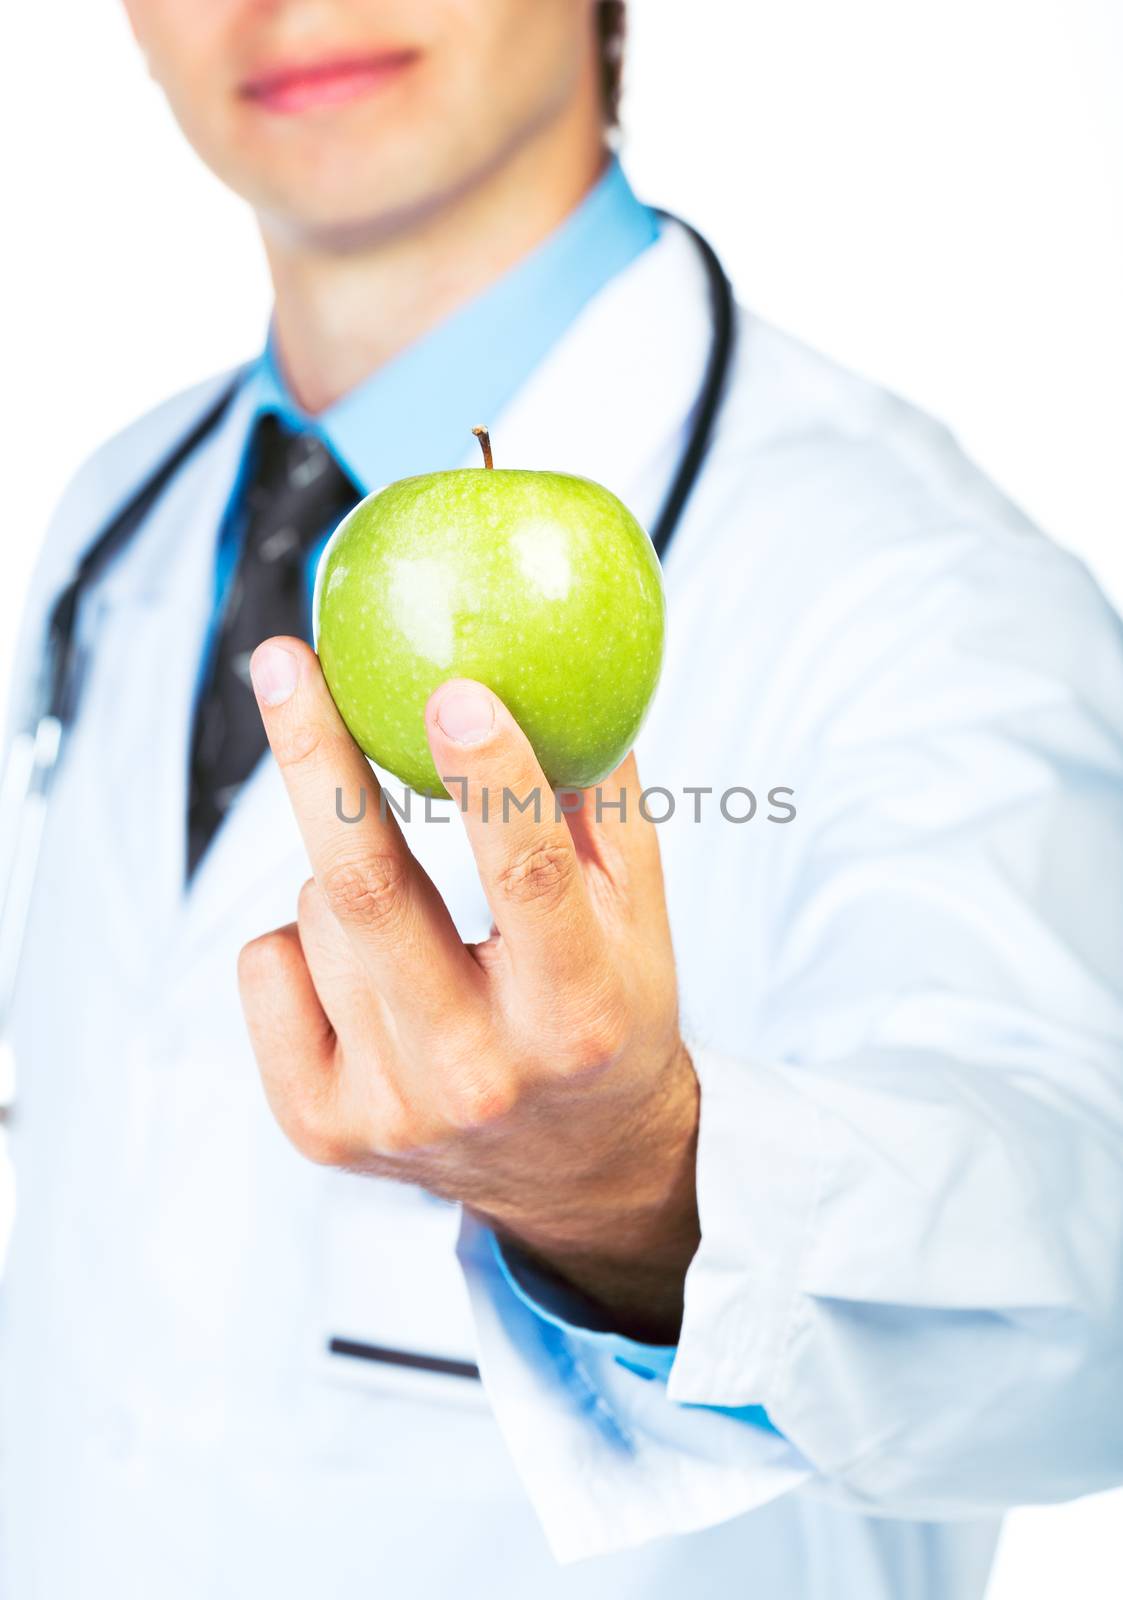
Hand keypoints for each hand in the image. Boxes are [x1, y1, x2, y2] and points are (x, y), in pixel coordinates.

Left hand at [238, 637, 699, 1341]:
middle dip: (316, 757)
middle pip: (370, 890)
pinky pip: (265, 965)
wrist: (574, 1171)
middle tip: (282, 660)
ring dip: (344, 871)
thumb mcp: (639, 915)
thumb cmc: (608, 1011)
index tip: (453, 684)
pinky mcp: (319, 1129)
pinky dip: (298, 934)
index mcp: (575, 1015)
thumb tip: (550, 670)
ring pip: (318, 915)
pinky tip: (359, 966)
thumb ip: (603, 800)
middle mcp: (479, 1074)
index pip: (532, 879)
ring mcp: (389, 1110)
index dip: (491, 778)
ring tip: (408, 911)